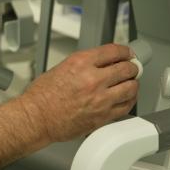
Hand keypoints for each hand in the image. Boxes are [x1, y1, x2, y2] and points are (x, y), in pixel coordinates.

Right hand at [17, 44, 138, 142]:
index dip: (125, 52)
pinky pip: (125, 107)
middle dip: (132, 68)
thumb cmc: (42, 96)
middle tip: (132, 69)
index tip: (128, 54)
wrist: (36, 118)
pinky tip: (127, 98)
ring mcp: (100, 99)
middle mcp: (93, 79)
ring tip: (131, 83)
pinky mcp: (102, 116)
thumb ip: (84, 64)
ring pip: (130, 88)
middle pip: (126, 69)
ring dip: (133, 84)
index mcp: (81, 62)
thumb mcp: (62, 67)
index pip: (114, 51)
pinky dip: (129, 101)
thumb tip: (102, 64)